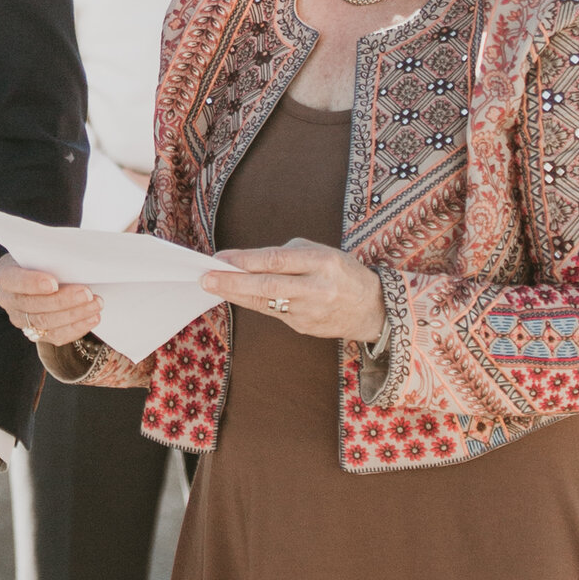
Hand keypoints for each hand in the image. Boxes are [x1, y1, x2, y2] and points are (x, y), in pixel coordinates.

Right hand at [0, 254, 103, 345]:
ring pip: (45, 322)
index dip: (32, 283)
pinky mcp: (37, 333)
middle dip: (62, 300)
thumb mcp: (46, 250)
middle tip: (87, 293)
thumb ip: (54, 254)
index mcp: (5, 273)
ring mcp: (21, 319)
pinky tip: (92, 318)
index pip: (14, 280)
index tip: (54, 283)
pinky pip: (56, 336)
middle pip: (32, 305)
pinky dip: (77, 328)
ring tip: (96, 304)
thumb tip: (77, 258)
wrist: (51, 273)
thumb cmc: (48, 257)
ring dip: (74, 314)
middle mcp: (8, 299)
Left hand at [202, 236, 385, 342]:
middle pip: (267, 286)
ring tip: (212, 286)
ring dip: (235, 294)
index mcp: (323, 262)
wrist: (372, 309)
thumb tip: (245, 261)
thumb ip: (286, 255)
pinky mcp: (304, 327)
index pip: (277, 261)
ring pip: (265, 303)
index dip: (246, 260)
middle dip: (233, 282)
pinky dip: (254, 302)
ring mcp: (310, 312)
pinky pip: (274, 313)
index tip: (220, 258)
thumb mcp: (322, 252)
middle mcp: (317, 289)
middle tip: (206, 278)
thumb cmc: (341, 272)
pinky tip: (237, 295)